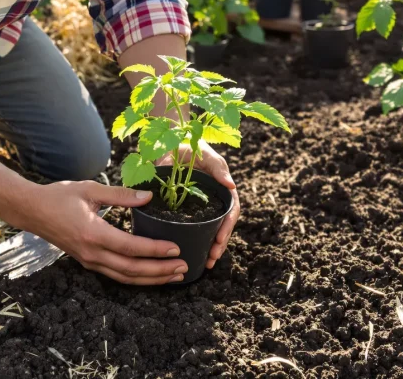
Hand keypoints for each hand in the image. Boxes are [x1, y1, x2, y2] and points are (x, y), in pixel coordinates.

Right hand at [13, 180, 187, 284]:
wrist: (31, 211)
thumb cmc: (59, 196)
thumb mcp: (90, 189)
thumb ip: (121, 194)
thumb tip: (149, 196)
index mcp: (94, 234)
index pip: (131, 247)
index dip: (155, 250)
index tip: (175, 249)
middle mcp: (92, 253)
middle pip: (132, 269)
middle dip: (160, 271)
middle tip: (183, 267)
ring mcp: (89, 260)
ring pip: (125, 277)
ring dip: (151, 278)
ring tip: (174, 276)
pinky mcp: (88, 262)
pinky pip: (116, 275)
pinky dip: (136, 278)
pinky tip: (151, 275)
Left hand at [157, 141, 239, 268]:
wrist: (170, 141)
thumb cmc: (191, 144)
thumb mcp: (206, 153)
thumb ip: (218, 167)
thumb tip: (232, 185)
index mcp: (223, 188)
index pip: (231, 211)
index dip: (227, 228)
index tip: (219, 241)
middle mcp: (215, 198)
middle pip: (222, 225)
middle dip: (219, 244)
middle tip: (211, 258)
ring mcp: (201, 204)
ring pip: (210, 228)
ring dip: (210, 245)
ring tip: (205, 262)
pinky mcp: (187, 206)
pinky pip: (195, 224)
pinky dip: (196, 238)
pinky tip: (192, 250)